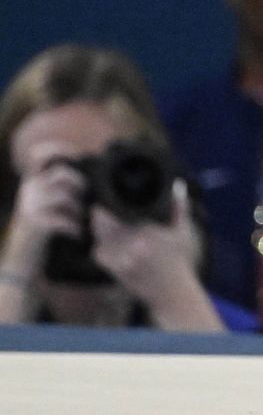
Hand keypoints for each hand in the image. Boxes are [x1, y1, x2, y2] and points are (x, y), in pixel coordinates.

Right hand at [1, 143, 86, 278]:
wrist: (21, 265)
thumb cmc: (41, 233)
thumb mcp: (46, 205)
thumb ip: (60, 188)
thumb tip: (89, 175)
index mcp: (31, 183)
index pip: (40, 154)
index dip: (59, 149)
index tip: (78, 154)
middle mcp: (28, 191)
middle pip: (62, 173)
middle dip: (81, 185)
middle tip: (85, 201)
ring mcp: (29, 207)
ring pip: (64, 196)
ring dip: (79, 209)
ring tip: (80, 221)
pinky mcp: (34, 224)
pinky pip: (63, 219)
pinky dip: (75, 227)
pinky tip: (76, 234)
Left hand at [89, 179, 203, 308]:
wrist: (171, 291)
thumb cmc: (178, 260)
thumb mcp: (182, 232)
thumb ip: (179, 207)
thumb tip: (177, 184)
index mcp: (146, 231)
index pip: (113, 213)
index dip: (105, 205)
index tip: (106, 199)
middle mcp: (131, 243)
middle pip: (100, 224)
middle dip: (99, 216)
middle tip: (102, 210)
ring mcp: (121, 258)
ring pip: (98, 237)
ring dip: (99, 231)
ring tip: (107, 225)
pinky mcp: (115, 269)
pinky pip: (98, 252)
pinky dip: (100, 247)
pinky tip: (110, 244)